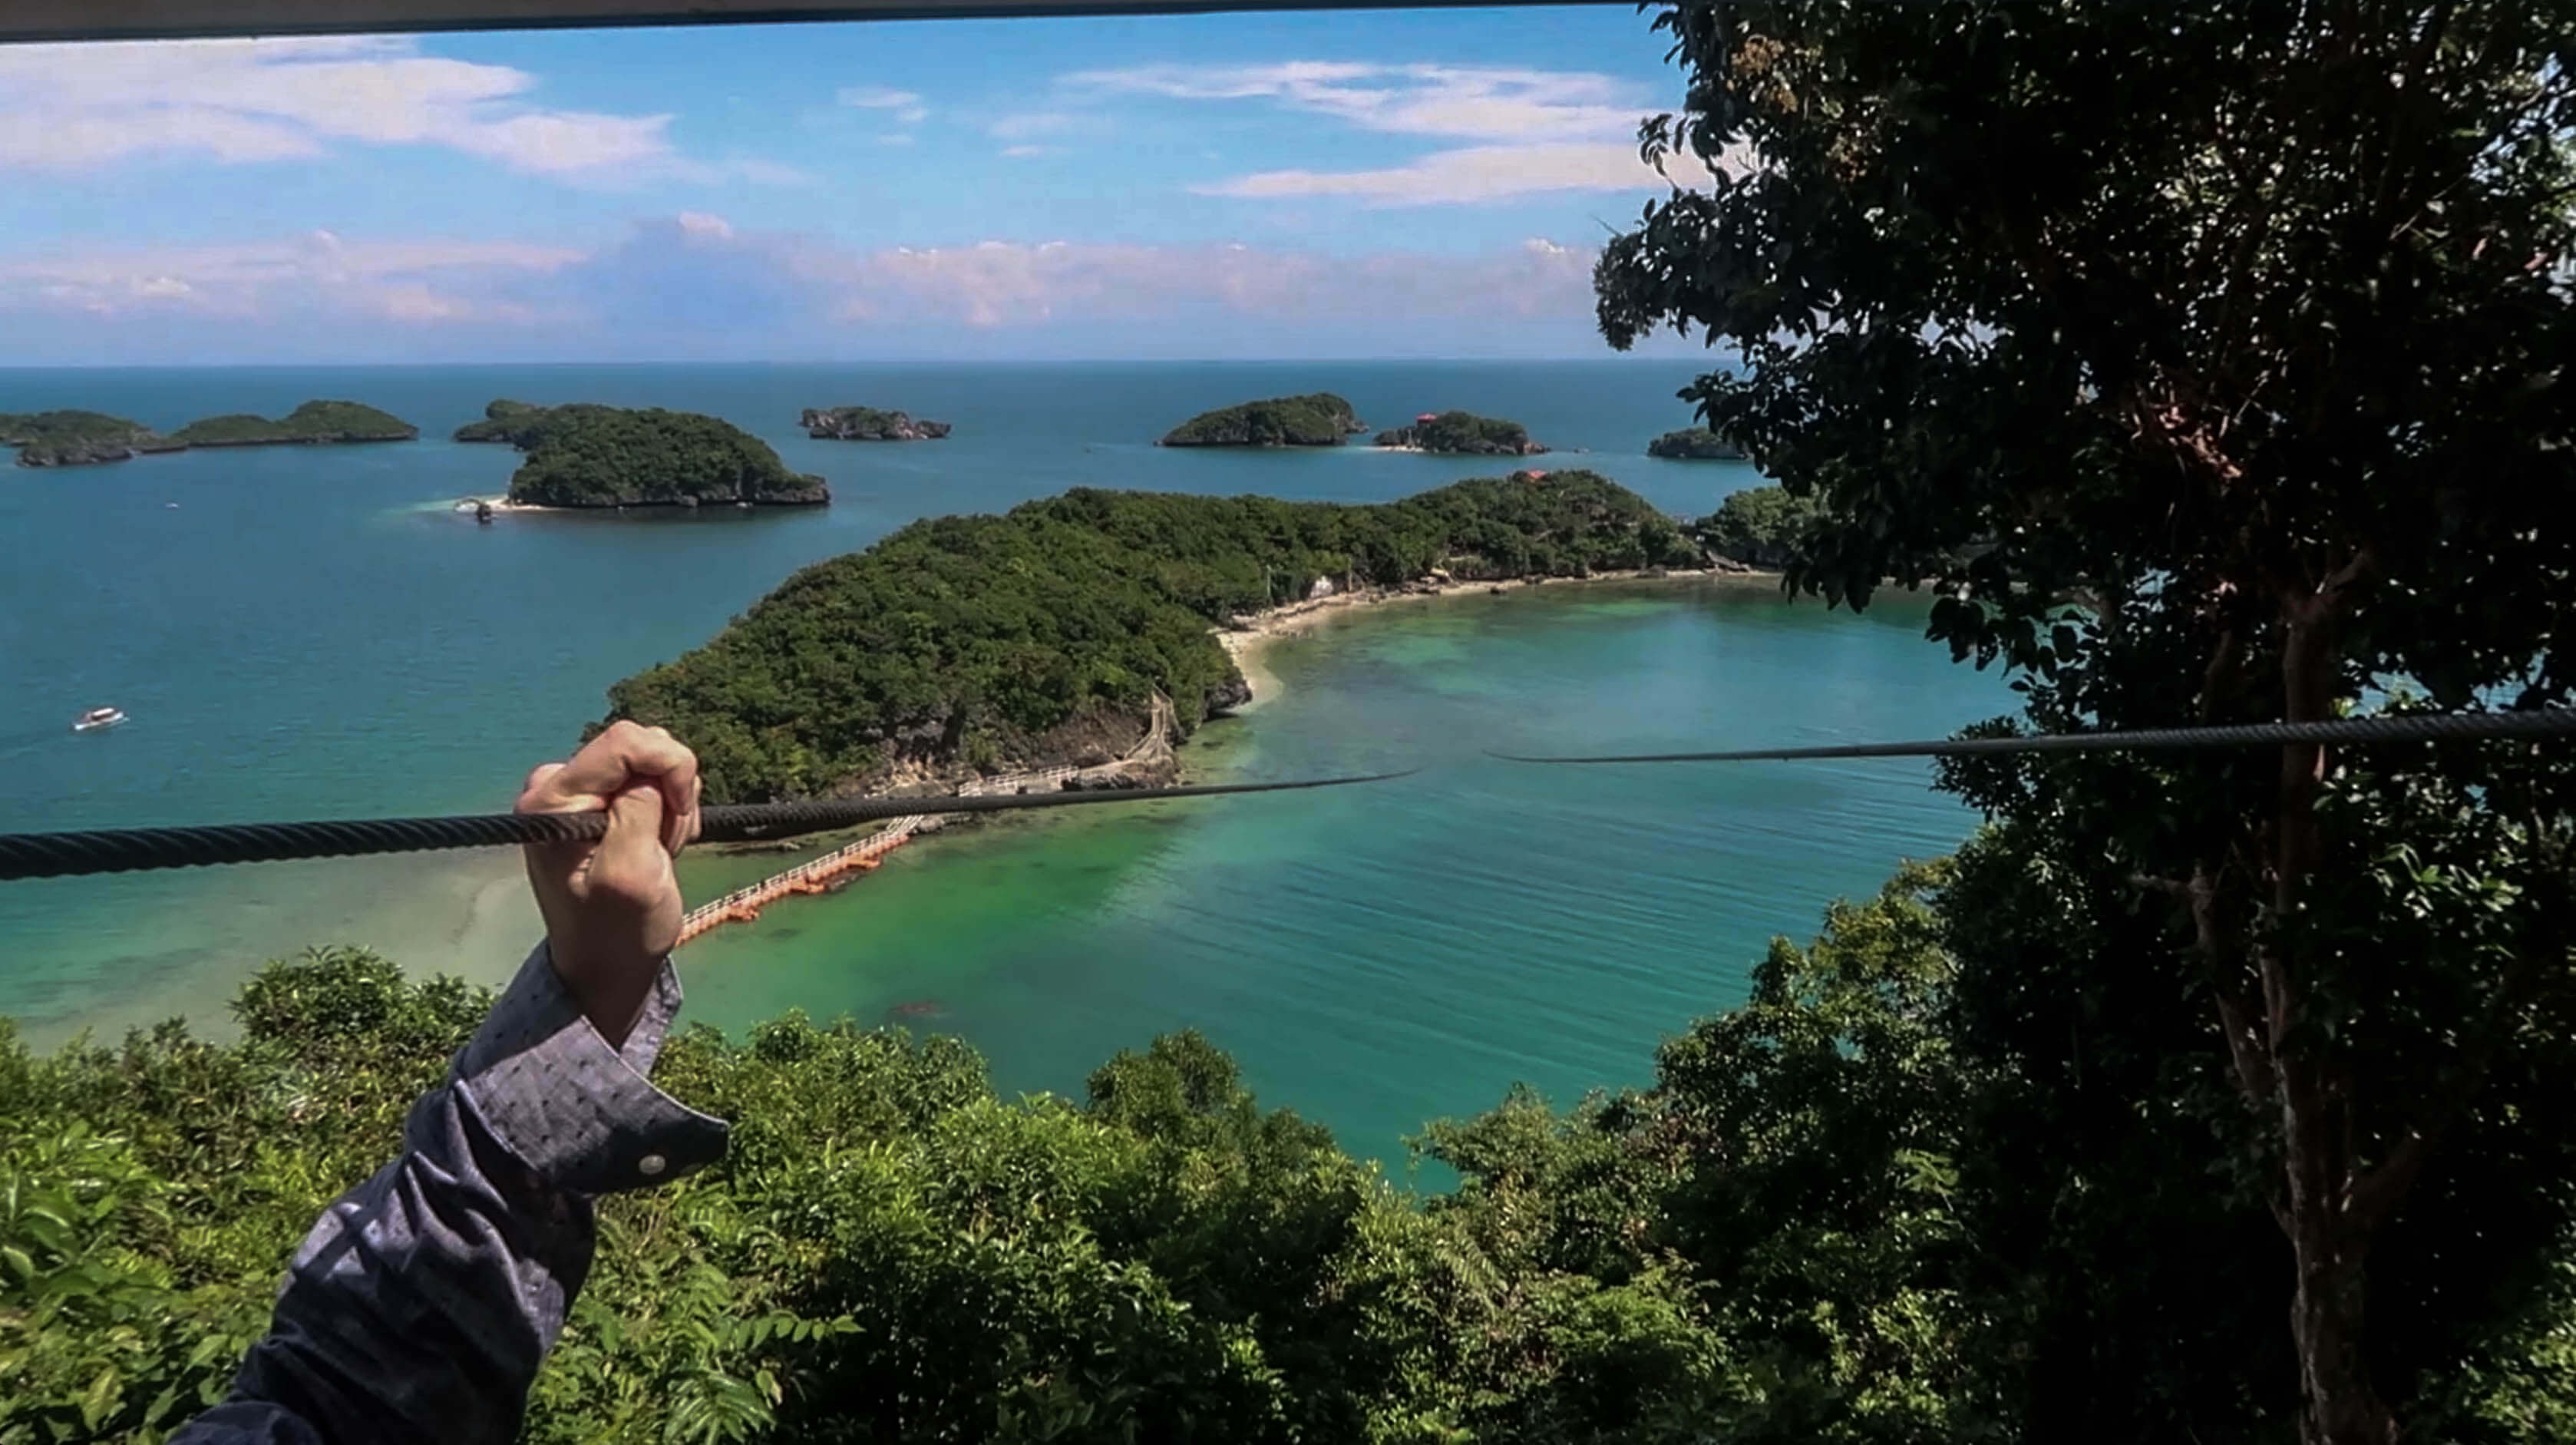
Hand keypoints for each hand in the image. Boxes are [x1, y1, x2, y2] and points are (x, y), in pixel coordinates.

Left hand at [515, 721, 700, 1046]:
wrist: (608, 964)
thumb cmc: (618, 930)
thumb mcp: (631, 873)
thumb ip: (637, 809)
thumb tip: (650, 769)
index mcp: (552, 800)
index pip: (623, 741)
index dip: (669, 766)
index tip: (682, 809)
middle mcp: (557, 785)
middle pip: (639, 744)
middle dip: (670, 787)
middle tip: (667, 841)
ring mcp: (578, 792)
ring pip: (651, 759)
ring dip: (671, 801)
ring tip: (660, 849)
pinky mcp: (599, 801)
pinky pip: (650, 777)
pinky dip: (668, 807)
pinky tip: (657, 843)